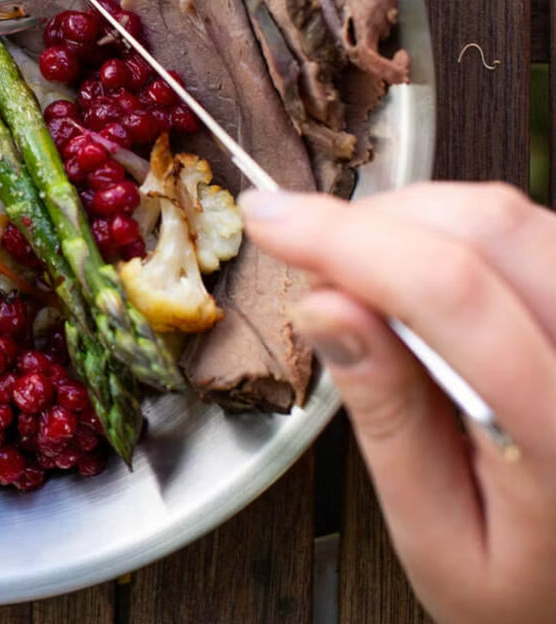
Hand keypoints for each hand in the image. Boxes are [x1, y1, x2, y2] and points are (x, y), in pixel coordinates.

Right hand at [239, 183, 555, 623]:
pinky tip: (418, 272)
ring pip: (509, 213)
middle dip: (372, 220)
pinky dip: (453, 229)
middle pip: (485, 229)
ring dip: (412, 219)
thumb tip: (323, 305)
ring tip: (362, 274)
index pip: (451, 295)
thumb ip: (387, 418)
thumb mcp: (441, 539)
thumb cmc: (536, 589)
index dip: (345, 239)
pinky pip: (527, 228)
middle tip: (308, 250)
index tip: (270, 220)